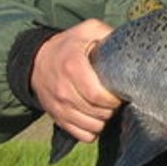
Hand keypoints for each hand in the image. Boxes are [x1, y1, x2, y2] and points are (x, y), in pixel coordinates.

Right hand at [31, 19, 121, 143]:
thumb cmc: (69, 45)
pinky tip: (96, 117)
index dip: (114, 99)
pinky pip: (81, 135)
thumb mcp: (87, 30)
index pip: (97, 95)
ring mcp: (59, 106)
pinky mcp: (57, 118)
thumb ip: (106, 33)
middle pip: (97, 112)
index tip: (120, 93)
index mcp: (72, 67)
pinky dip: (93, 131)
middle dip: (112, 109)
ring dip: (104, 120)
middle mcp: (63, 90)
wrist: (37, 60)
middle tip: (116, 99)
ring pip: (91, 126)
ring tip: (107, 107)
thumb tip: (129, 40)